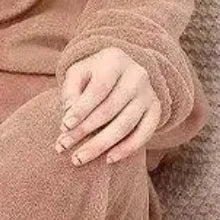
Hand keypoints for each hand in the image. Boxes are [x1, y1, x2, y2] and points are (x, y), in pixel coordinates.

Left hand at [54, 46, 161, 165]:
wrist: (121, 71)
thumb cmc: (93, 74)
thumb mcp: (77, 73)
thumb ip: (70, 90)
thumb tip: (69, 114)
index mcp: (115, 60)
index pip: (98, 89)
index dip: (81, 109)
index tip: (64, 126)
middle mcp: (137, 75)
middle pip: (110, 109)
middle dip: (85, 131)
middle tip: (63, 147)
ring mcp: (149, 93)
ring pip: (125, 125)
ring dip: (101, 145)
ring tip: (79, 158)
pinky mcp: (156, 110)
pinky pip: (144, 133)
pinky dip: (127, 148)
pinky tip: (108, 159)